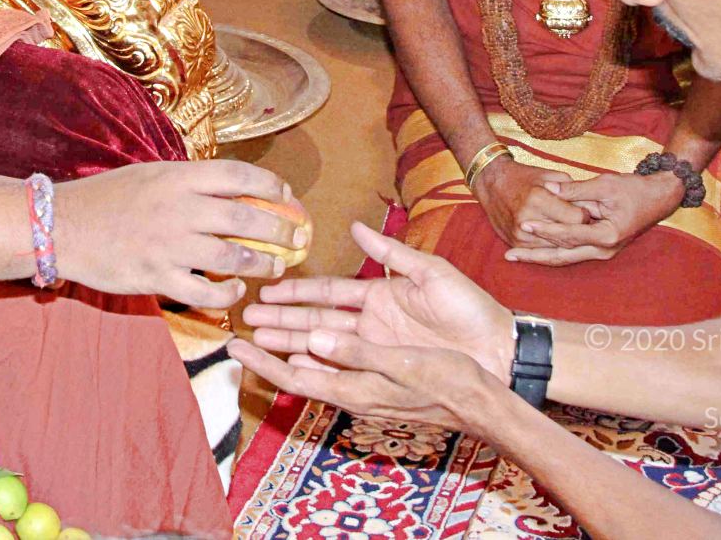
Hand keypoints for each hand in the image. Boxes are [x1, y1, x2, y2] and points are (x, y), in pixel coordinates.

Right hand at [55, 160, 308, 308]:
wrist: (61, 227)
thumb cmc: (107, 198)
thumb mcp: (150, 174)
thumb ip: (189, 182)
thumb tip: (234, 189)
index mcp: (178, 177)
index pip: (239, 176)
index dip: (272, 186)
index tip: (287, 196)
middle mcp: (178, 208)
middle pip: (246, 218)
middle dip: (281, 228)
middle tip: (296, 236)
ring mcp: (168, 245)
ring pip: (232, 257)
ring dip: (262, 264)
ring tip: (274, 267)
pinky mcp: (156, 277)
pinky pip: (205, 292)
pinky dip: (227, 294)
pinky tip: (235, 291)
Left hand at [231, 329, 505, 437]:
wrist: (484, 398)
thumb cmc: (448, 381)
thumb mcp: (402, 364)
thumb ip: (356, 351)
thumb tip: (313, 336)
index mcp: (355, 387)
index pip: (296, 376)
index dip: (263, 361)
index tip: (236, 345)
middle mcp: (355, 386)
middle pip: (300, 364)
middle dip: (271, 344)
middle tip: (241, 325)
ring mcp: (367, 381)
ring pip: (317, 357)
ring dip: (290, 338)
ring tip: (265, 322)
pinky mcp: (381, 372)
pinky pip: (338, 358)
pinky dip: (317, 342)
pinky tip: (311, 334)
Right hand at [242, 219, 514, 377]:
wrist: (497, 349)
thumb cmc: (470, 308)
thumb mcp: (431, 271)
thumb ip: (391, 252)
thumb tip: (357, 227)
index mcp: (378, 295)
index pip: (327, 291)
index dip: (296, 290)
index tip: (268, 289)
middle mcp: (370, 324)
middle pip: (314, 320)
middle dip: (280, 319)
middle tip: (247, 318)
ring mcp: (374, 349)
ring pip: (321, 346)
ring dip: (289, 343)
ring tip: (257, 342)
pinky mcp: (384, 371)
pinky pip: (343, 370)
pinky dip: (316, 369)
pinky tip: (291, 367)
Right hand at [474, 156, 586, 247]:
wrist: (492, 183)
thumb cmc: (525, 176)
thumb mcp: (550, 175)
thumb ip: (572, 190)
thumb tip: (591, 208)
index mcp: (538, 198)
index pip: (576, 218)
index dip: (586, 216)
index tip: (588, 211)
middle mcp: (527, 219)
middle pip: (568, 236)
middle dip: (580, 231)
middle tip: (587, 225)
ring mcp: (520, 233)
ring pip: (557, 248)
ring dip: (569, 242)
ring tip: (576, 233)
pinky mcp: (515, 242)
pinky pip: (542, 252)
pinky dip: (554, 247)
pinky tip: (561, 240)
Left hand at [501, 169, 682, 266]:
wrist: (658, 198)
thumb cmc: (633, 189)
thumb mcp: (605, 184)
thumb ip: (576, 190)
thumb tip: (549, 189)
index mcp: (608, 235)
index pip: (570, 235)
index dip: (547, 230)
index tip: (525, 224)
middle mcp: (604, 249)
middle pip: (563, 256)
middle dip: (535, 256)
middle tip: (510, 255)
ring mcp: (602, 251)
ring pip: (565, 258)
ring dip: (539, 257)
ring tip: (515, 256)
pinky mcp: (599, 248)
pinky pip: (571, 253)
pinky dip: (552, 252)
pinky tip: (533, 251)